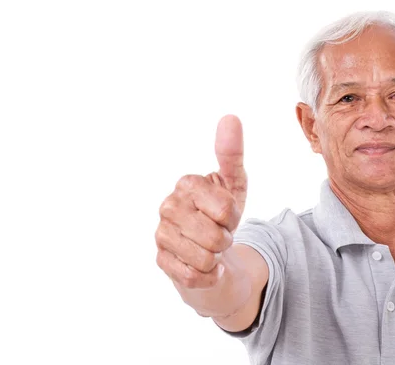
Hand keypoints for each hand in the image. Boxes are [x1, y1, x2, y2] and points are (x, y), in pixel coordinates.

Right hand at [155, 115, 247, 290]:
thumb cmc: (221, 212)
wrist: (210, 248)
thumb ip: (232, 153)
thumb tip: (230, 118)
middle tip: (218, 234)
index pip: (226, 209)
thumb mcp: (233, 183)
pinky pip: (193, 276)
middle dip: (225, 240)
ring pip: (204, 259)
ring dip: (216, 259)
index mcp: (186, 184)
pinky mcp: (161, 260)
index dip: (234, 217)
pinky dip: (206, 276)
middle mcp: (168, 206)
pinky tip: (203, 265)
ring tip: (209, 248)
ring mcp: (161, 234)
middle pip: (215, 237)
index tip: (226, 215)